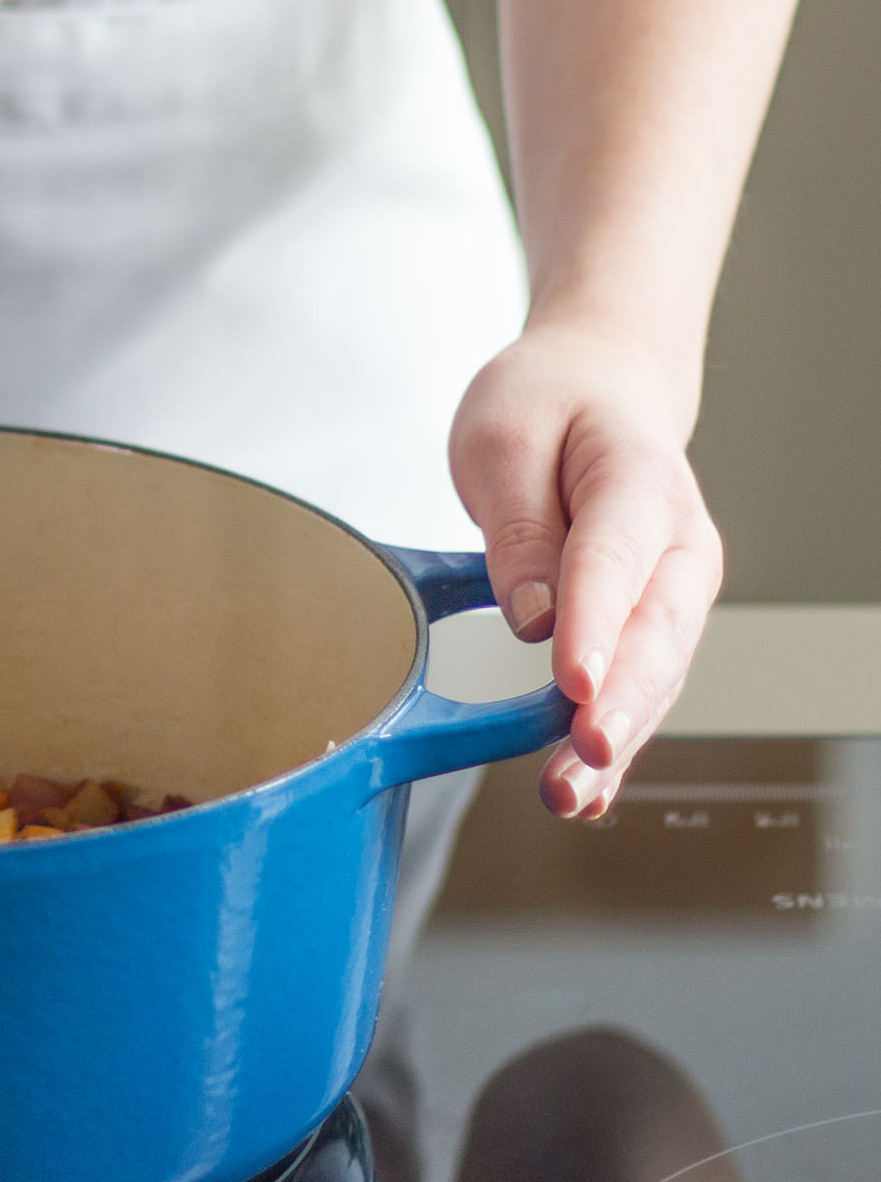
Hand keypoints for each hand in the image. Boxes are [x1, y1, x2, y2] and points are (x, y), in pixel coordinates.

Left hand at [449, 317, 722, 817]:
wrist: (601, 388)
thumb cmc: (549, 406)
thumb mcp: (504, 440)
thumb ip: (518, 526)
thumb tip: (532, 616)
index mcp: (639, 481)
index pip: (615, 560)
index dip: (595, 626)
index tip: (571, 682)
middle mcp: (677, 544)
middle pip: (654, 633)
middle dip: (618, 705)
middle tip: (580, 757)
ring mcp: (674, 589)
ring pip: (654, 676)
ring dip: (615, 740)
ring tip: (570, 793)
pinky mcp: (653, 622)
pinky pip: (639, 687)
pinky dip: (616, 740)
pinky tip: (590, 790)